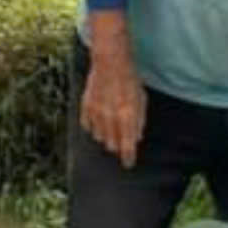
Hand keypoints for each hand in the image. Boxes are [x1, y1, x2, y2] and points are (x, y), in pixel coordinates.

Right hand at [78, 38, 146, 167]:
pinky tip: (99, 123)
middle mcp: (110, 119)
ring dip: (106, 138)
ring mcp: (96, 114)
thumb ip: (138, 122)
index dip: (128, 158)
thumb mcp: (141, 101)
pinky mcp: (86, 108)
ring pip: (99, 138)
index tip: (128, 164)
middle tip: (121, 144)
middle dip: (118, 147)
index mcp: (127, 118)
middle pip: (112, 146)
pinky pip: (88, 127)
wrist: (110, 63)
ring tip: (111, 131)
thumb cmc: (129, 81)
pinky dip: (94, 128)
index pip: (126, 147)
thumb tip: (136, 138)